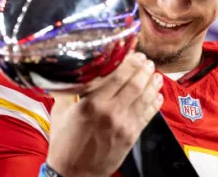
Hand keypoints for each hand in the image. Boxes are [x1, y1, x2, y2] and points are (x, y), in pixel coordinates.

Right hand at [46, 52, 163, 176]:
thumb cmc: (64, 143)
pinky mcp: (132, 136)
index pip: (117, 75)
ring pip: (144, 97)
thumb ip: (69, 92)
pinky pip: (148, 115)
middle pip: (135, 83)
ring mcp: (123, 124)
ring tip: (154, 74)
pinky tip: (157, 94)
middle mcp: (110, 111)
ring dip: (152, 83)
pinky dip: (154, 102)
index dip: (129, 61)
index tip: (134, 53)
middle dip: (143, 69)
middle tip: (146, 61)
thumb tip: (71, 74)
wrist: (73, 174)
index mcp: (91, 103)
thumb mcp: (60, 113)